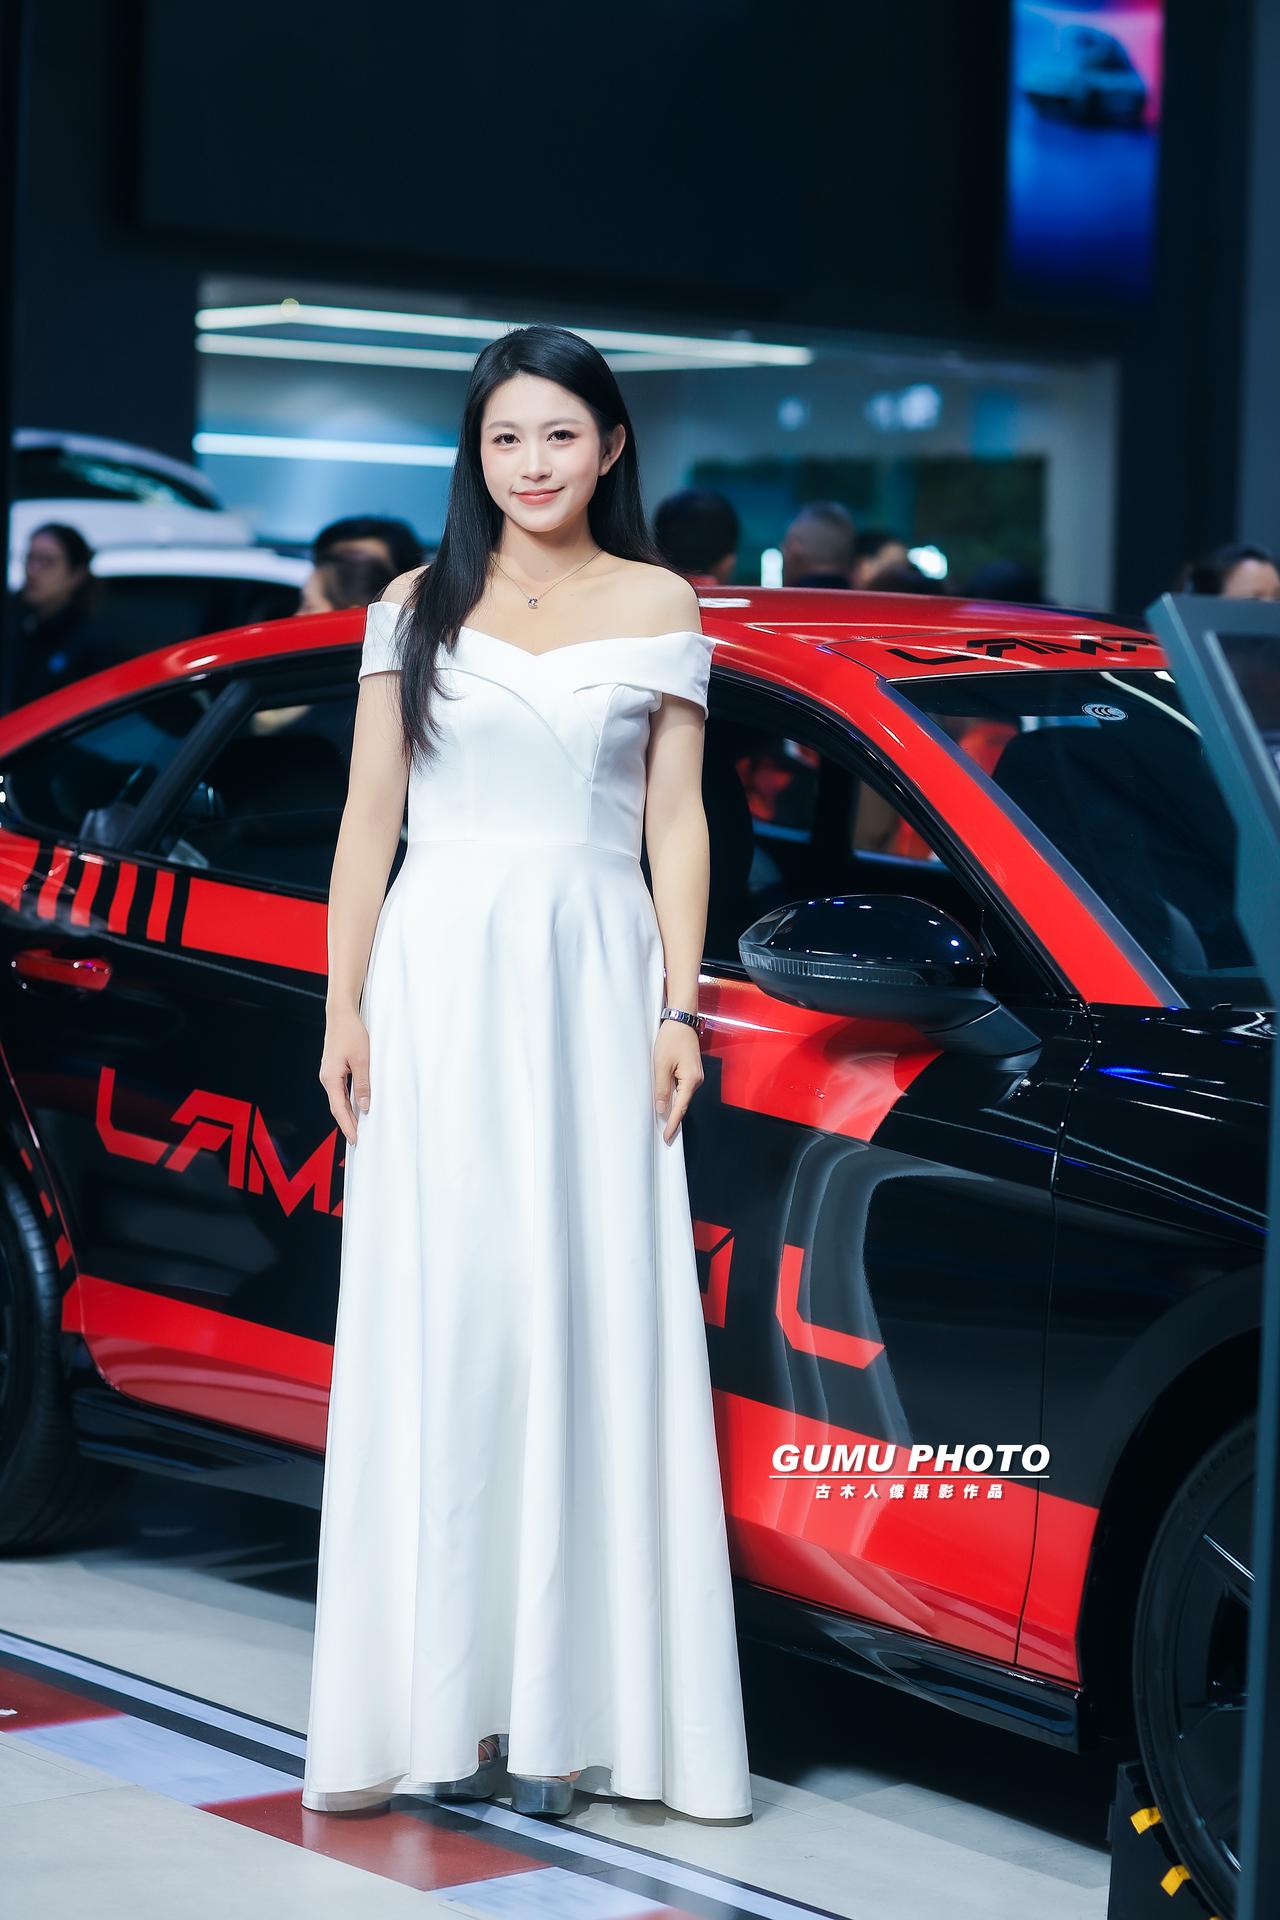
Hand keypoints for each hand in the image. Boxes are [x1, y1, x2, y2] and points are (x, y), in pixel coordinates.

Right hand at [320, 1007, 370, 1145]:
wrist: (341, 1015)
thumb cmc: (351, 1033)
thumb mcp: (362, 1060)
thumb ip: (363, 1084)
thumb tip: (363, 1106)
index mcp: (331, 1078)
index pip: (338, 1109)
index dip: (347, 1126)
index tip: (354, 1140)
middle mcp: (327, 1078)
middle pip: (337, 1107)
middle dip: (347, 1124)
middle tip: (357, 1140)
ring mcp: (329, 1073)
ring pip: (338, 1099)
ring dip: (348, 1113)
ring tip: (358, 1127)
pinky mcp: (334, 1069)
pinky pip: (340, 1090)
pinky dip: (347, 1102)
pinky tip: (356, 1107)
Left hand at [653, 1017, 703, 1143]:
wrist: (681, 1020)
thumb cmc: (671, 1039)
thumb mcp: (661, 1065)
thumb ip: (662, 1088)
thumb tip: (662, 1109)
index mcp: (691, 1080)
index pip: (680, 1108)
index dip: (673, 1124)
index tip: (667, 1138)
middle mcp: (697, 1080)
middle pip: (683, 1103)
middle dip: (673, 1118)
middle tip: (665, 1136)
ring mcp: (695, 1075)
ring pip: (682, 1096)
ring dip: (673, 1107)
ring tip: (663, 1122)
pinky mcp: (691, 1071)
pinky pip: (682, 1088)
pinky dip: (674, 1096)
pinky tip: (667, 1102)